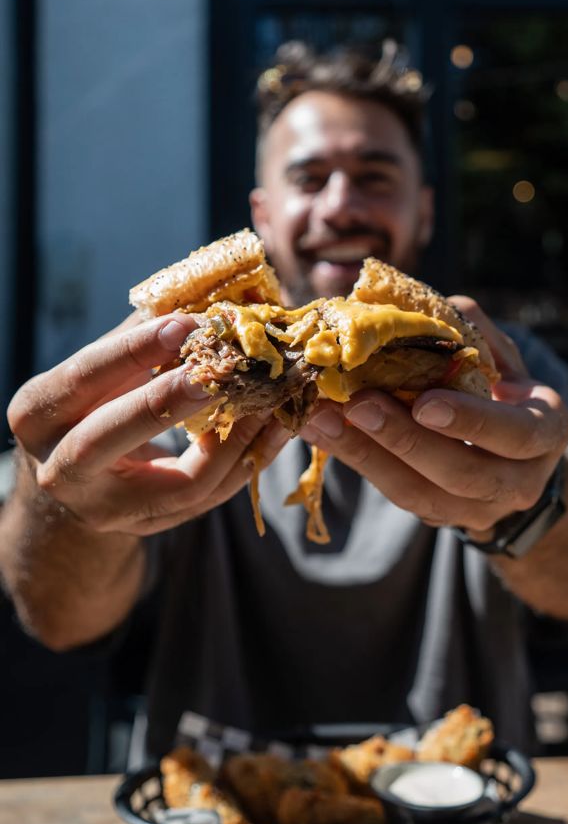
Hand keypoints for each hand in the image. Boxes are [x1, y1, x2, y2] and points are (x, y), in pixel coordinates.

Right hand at [8, 313, 289, 535]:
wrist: (79, 486)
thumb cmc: (91, 410)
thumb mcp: (97, 376)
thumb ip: (136, 342)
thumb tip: (197, 298)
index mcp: (38, 415)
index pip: (83, 378)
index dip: (133, 351)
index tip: (185, 324)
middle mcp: (60, 469)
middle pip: (108, 438)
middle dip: (167, 401)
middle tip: (221, 371)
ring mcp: (107, 508)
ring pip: (181, 483)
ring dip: (234, 438)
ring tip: (268, 400)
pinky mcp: (152, 525)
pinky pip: (210, 497)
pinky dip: (247, 460)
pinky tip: (273, 429)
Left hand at [299, 298, 567, 534]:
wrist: (506, 454)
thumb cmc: (499, 390)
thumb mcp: (500, 358)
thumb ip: (469, 332)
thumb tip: (415, 306)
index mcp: (542, 432)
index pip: (515, 434)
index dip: (472, 421)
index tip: (425, 403)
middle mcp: (517, 480)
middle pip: (461, 473)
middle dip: (404, 440)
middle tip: (357, 405)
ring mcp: (475, 508)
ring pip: (419, 493)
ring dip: (365, 455)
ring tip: (321, 420)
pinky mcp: (436, 515)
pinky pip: (395, 493)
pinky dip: (356, 461)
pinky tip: (322, 431)